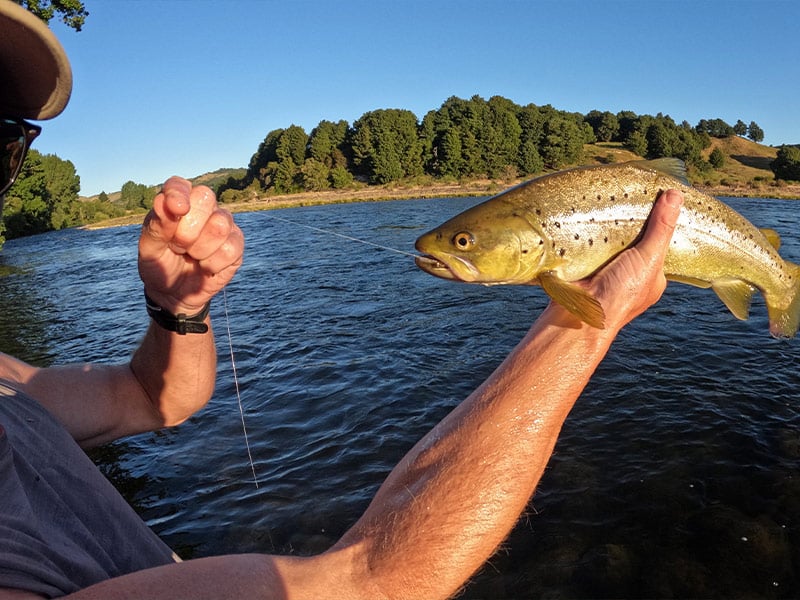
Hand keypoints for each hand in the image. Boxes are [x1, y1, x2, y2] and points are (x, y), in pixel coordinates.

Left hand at [138, 177, 243, 314]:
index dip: (178, 194)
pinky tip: (205, 266)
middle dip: (187, 230)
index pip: (179, 185)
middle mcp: (203, 207)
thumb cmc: (160, 266)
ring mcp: (223, 224)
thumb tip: (165, 202)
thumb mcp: (149, 250)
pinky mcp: (236, 244)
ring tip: (191, 256)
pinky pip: (230, 248)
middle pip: (205, 198)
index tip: (177, 209)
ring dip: (200, 249)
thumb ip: (156, 226)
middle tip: (177, 247)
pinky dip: (213, 263)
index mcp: (177, 202)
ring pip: (220, 224)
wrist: (175, 294)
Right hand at [569, 188, 683, 331]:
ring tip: (609, 196)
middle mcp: (629, 273)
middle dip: (632, 220)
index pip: (660, 243)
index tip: (657, 196)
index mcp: (651, 276)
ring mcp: (605, 268)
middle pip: (634, 238)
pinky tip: (589, 212)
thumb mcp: (649, 258)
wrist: (580, 315)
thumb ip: (661, 228)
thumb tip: (675, 195)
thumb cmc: (621, 295)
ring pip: (611, 238)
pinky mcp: (584, 263)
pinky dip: (589, 228)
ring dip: (609, 223)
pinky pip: (589, 240)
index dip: (659, 221)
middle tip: (630, 193)